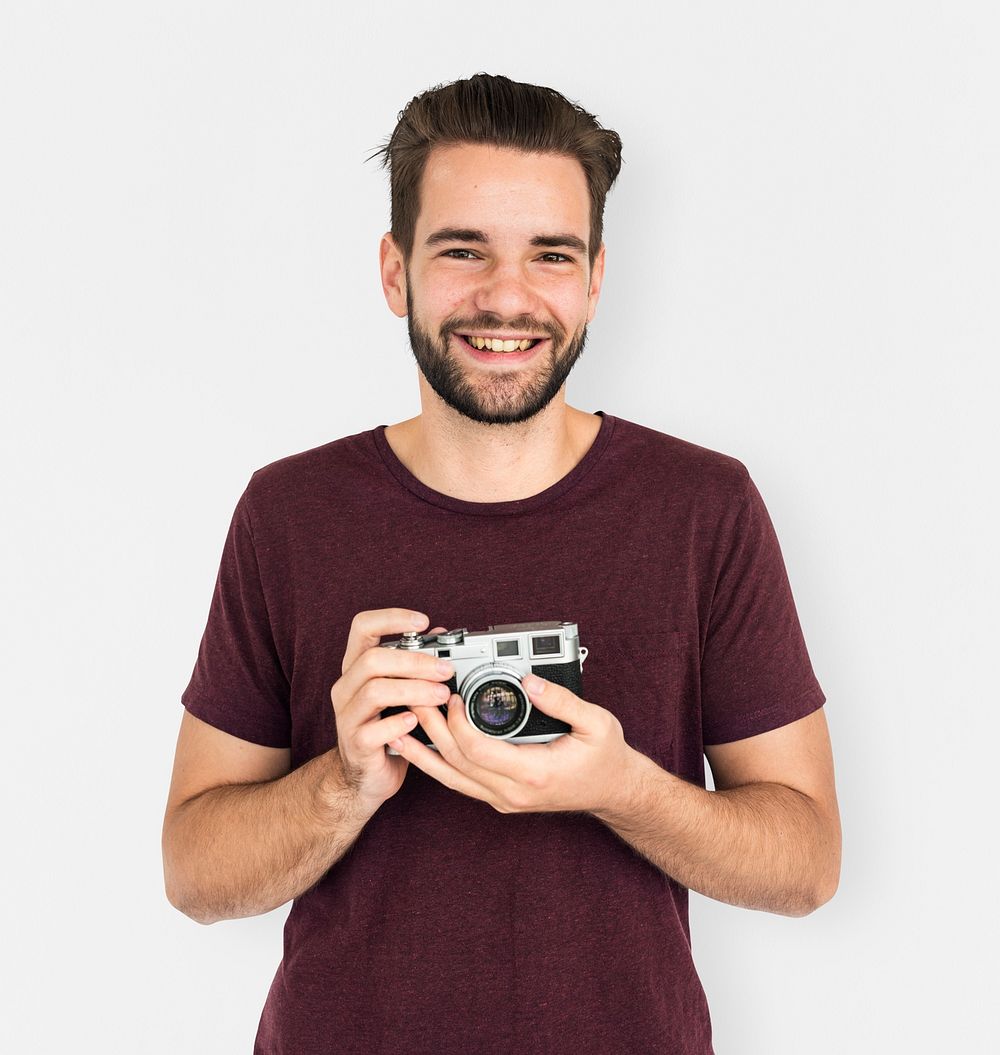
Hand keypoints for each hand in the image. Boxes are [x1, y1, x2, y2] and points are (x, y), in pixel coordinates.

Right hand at [330, 609, 450, 811]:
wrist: (367, 775)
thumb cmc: (387, 726)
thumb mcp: (400, 690)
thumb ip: (415, 663)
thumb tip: (440, 635)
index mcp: (356, 667)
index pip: (362, 627)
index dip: (391, 618)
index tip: (423, 621)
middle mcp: (346, 687)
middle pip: (373, 659)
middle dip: (415, 661)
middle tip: (446, 670)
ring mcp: (347, 716)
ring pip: (375, 691)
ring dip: (414, 690)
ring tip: (441, 696)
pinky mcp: (356, 744)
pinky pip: (375, 730)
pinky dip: (399, 724)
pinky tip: (416, 722)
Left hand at [390, 673, 637, 814]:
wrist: (614, 792)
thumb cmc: (606, 757)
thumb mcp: (596, 723)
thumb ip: (561, 701)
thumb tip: (530, 680)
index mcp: (534, 774)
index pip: (478, 751)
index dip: (456, 722)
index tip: (451, 695)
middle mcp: (512, 793)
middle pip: (456, 762)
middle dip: (431, 728)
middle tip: (412, 696)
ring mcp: (504, 799)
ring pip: (451, 778)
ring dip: (423, 751)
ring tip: (396, 726)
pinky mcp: (499, 797)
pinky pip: (460, 782)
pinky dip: (435, 764)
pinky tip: (417, 749)